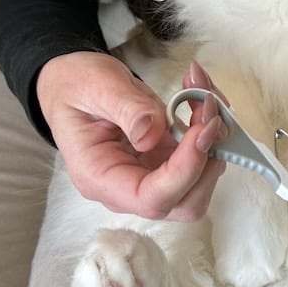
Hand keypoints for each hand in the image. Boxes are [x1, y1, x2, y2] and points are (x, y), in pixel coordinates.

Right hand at [37, 52, 227, 221]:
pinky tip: (201, 94)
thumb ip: (127, 109)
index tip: (202, 129)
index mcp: (100, 178)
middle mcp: (128, 187)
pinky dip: (210, 125)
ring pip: (201, 179)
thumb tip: (153, 136)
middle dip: (208, 157)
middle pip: (185, 202)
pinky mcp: (166, 161)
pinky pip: (200, 155)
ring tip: (203, 90)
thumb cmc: (75, 87)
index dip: (186, 170)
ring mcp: (151, 176)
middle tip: (209, 107)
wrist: (73, 84)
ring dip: (214, 137)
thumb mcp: (96, 87)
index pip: (151, 199)